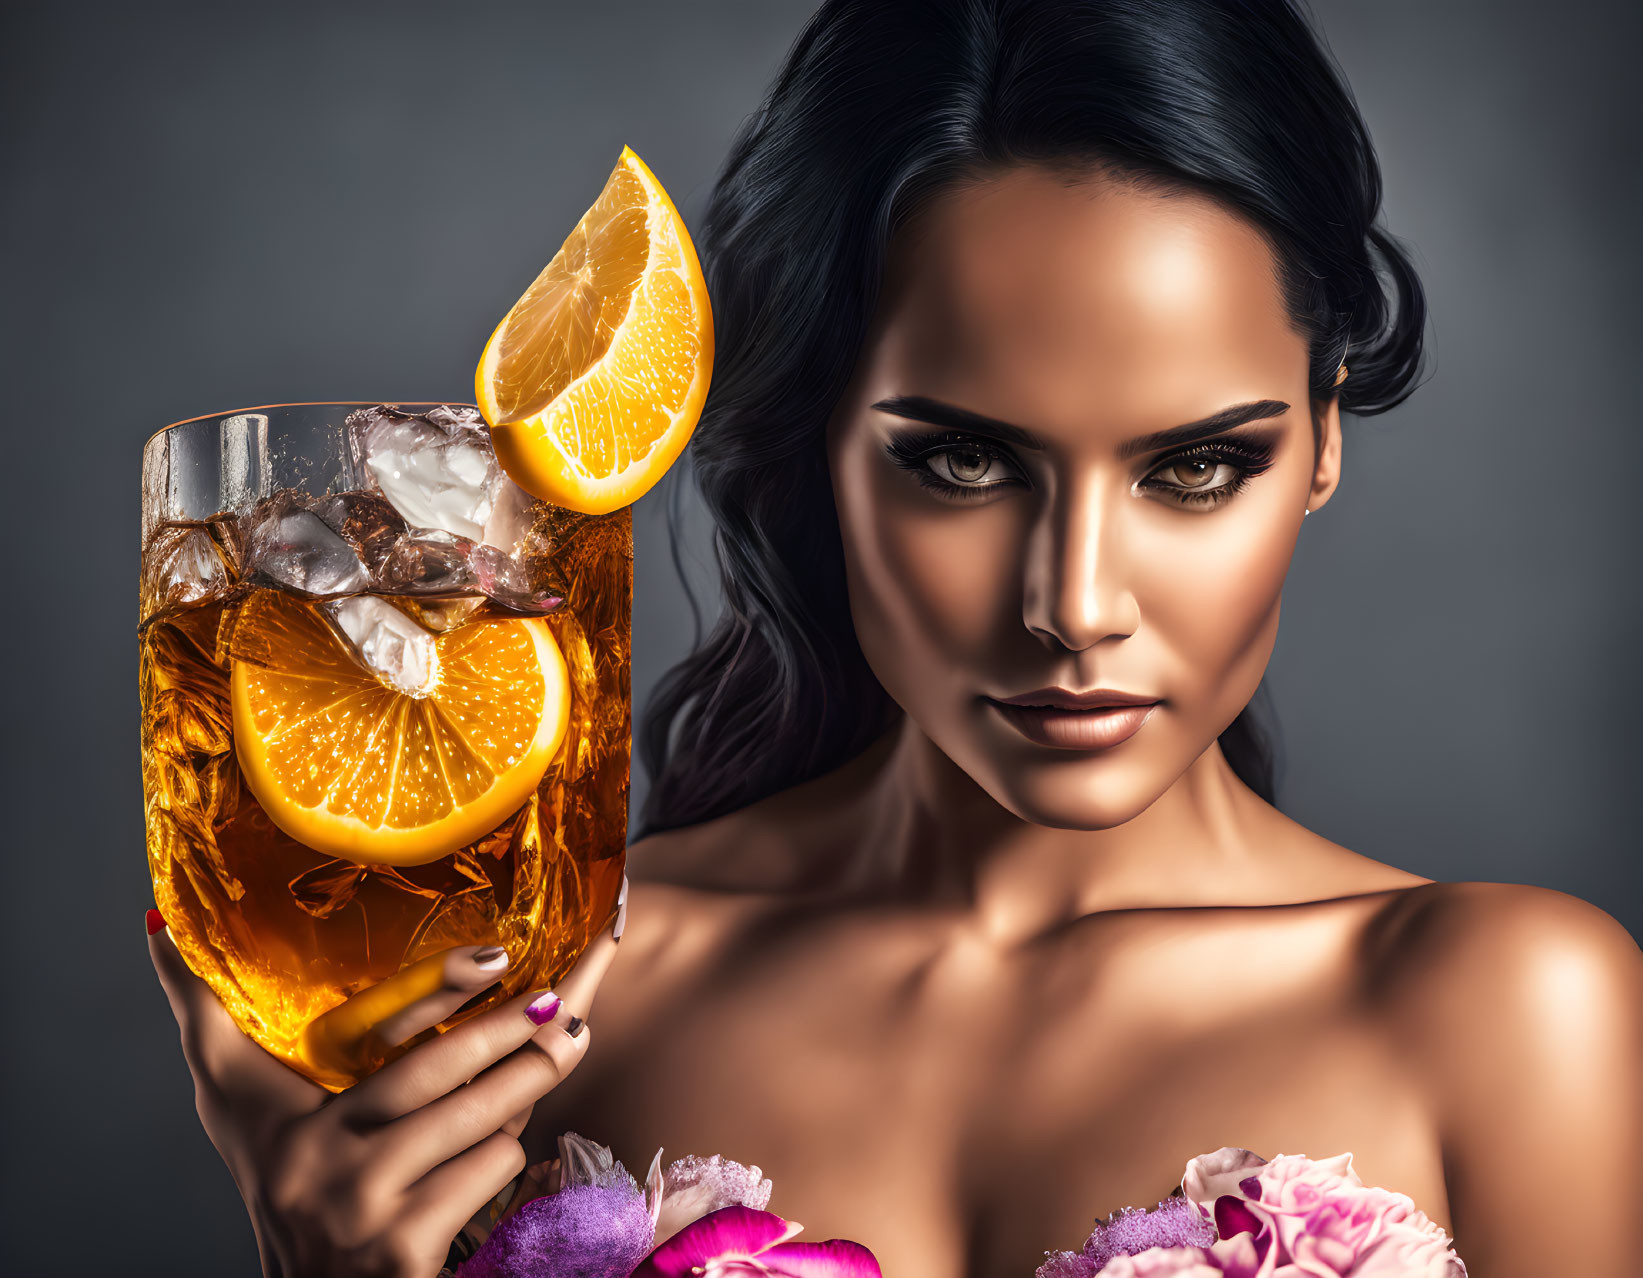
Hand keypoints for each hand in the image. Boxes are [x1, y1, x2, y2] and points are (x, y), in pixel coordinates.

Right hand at [148, 899, 623, 1277]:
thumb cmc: (275, 1180)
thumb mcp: (233, 1106)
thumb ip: (202, 1016)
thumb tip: (154, 925)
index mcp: (282, 1117)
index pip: (364, 1038)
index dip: (433, 991)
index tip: (496, 953)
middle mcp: (321, 1163)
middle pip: (436, 1076)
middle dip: (508, 1032)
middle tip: (563, 997)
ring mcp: (364, 1210)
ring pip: (474, 1126)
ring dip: (525, 1085)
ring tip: (570, 1042)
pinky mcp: (405, 1251)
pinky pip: (482, 1177)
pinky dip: (503, 1155)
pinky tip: (508, 1139)